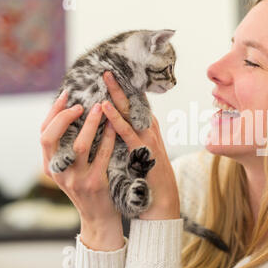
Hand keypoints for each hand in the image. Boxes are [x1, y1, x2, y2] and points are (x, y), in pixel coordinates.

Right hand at [40, 90, 123, 250]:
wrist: (100, 218)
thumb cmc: (87, 186)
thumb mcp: (71, 170)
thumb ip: (67, 149)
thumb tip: (73, 114)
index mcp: (50, 166)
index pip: (43, 134)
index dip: (53, 113)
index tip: (65, 95)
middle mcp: (59, 172)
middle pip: (51, 138)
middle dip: (64, 116)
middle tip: (81, 103)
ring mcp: (76, 179)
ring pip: (80, 145)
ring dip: (90, 123)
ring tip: (100, 107)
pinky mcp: (96, 183)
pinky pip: (103, 155)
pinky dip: (109, 137)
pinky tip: (115, 125)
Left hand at [102, 71, 179, 219]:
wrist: (162, 199)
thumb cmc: (149, 176)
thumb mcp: (141, 151)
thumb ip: (132, 136)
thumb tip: (116, 123)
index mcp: (148, 128)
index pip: (135, 104)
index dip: (124, 88)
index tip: (112, 74)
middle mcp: (150, 129)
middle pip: (134, 102)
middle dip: (120, 85)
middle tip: (107, 69)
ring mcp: (148, 138)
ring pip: (131, 112)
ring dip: (117, 94)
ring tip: (106, 78)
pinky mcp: (142, 151)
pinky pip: (126, 132)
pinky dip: (115, 119)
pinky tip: (105, 108)